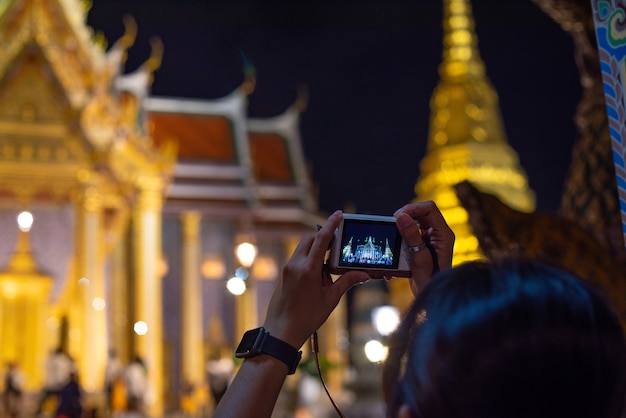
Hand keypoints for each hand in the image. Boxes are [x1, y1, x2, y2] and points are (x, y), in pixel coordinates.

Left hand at [263, 210, 369, 348]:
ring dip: (317, 250)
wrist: (281, 332)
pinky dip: (309, 259)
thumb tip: (364, 274)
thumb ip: (347, 282)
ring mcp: (287, 268)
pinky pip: (298, 258)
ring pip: (303, 248)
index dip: (332, 224)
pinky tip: (319, 277)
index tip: (339, 214)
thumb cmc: (307, 318)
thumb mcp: (330, 299)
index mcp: (308, 269)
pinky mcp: (284, 274)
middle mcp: (295, 264)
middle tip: (339, 244)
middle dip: (324, 237)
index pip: (322, 238)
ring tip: (329, 269)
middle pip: (310, 239)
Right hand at [394, 201, 454, 294]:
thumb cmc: (430, 283)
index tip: (398, 217)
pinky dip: (399, 242)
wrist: (432, 299)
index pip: (429, 209)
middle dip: (404, 219)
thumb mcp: (419, 259)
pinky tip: (393, 254)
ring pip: (414, 224)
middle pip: (421, 214)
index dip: (412, 209)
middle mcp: (439, 235)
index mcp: (443, 235)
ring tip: (392, 242)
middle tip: (392, 227)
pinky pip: (410, 236)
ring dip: (400, 231)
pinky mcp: (422, 247)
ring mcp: (431, 240)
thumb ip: (412, 237)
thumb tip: (402, 217)